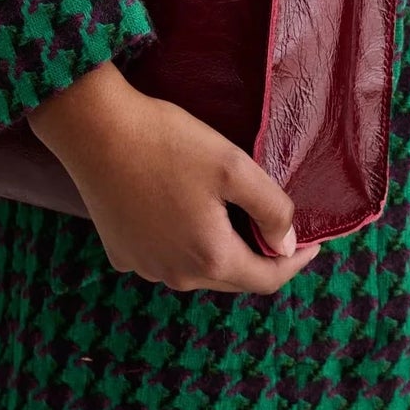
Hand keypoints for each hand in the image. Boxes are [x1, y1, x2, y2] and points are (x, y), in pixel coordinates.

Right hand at [28, 61, 323, 293]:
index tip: (315, 244)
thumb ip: (271, 207)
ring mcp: (144, 266)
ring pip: (196, 267)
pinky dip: (182, 240)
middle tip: (277, 228)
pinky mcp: (120, 251)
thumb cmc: (167, 142)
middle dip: (259, 256)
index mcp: (210, 258)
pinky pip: (164, 254)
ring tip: (230, 216)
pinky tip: (181, 210)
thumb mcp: (233, 166)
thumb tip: (287, 243)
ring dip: (218, 248)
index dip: (296, 262)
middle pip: (231, 275)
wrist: (95, 130)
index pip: (267, 278)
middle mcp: (176, 275)